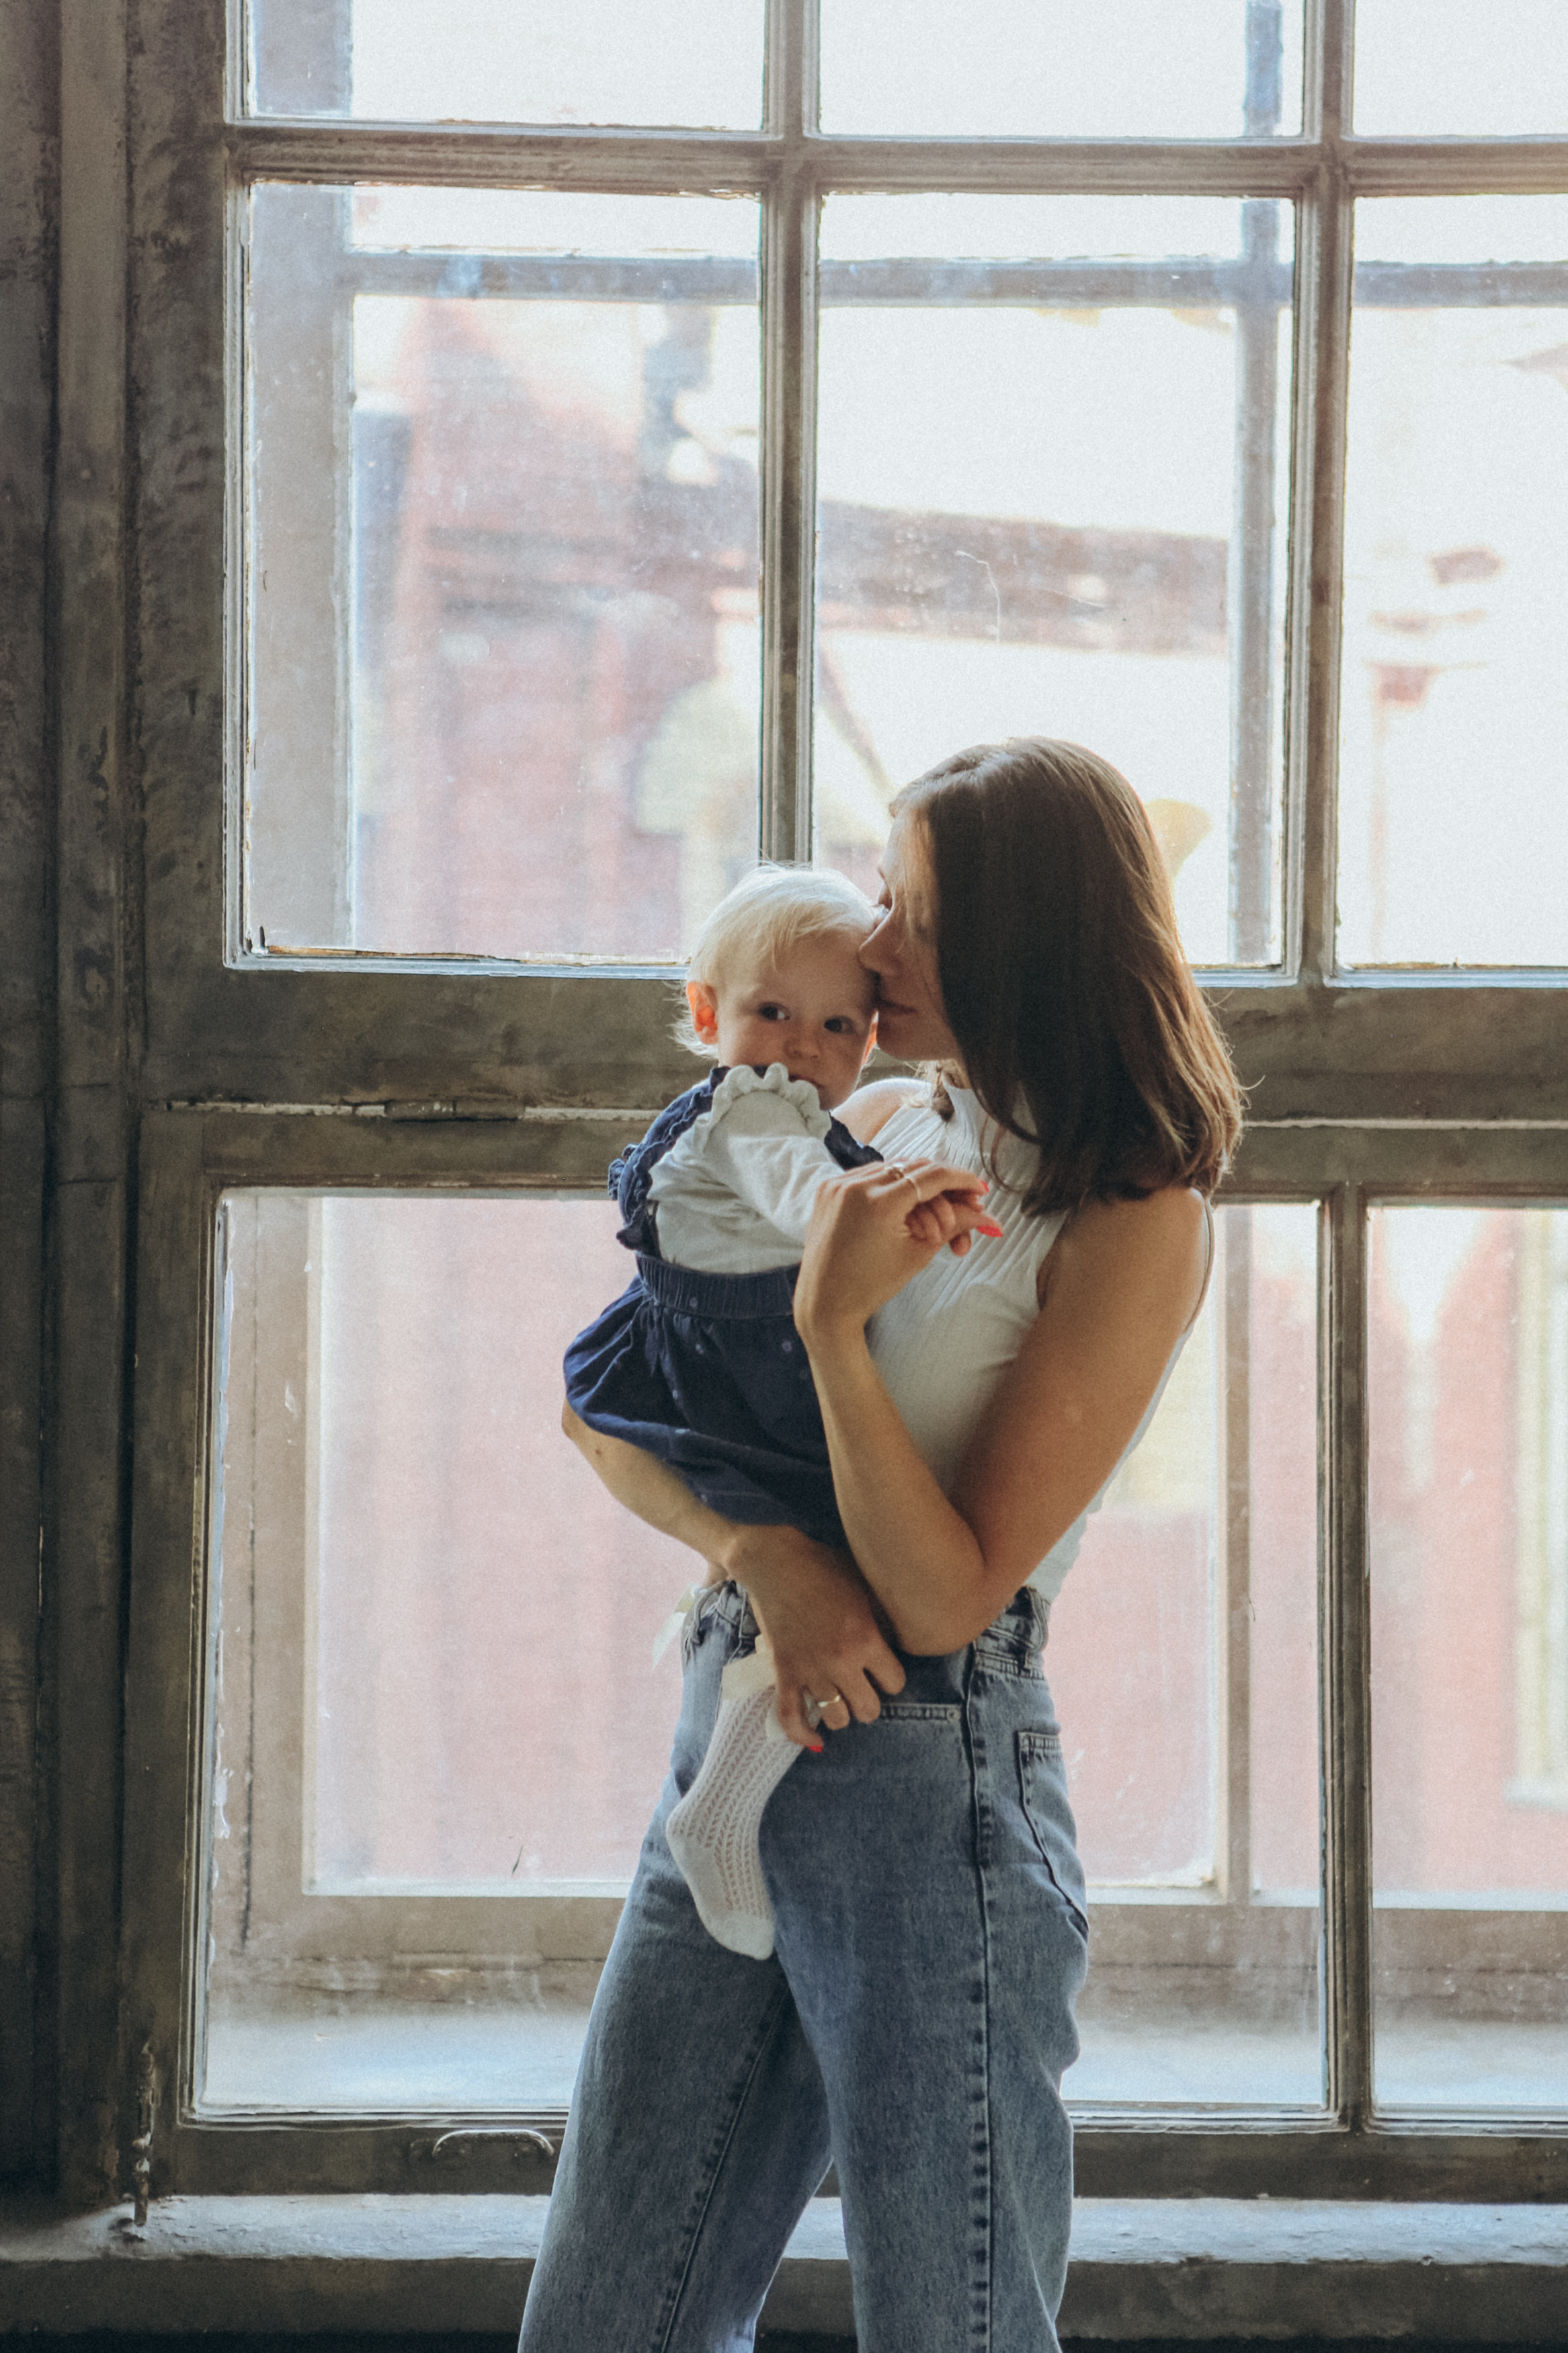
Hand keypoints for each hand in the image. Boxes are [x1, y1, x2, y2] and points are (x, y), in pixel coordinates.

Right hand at [721, 1522, 905, 1748]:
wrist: (775, 1562)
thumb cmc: (824, 1567)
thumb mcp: (864, 1588)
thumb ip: (882, 1619)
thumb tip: (897, 1641)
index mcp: (865, 1639)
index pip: (895, 1683)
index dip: (892, 1679)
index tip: (885, 1671)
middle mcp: (840, 1662)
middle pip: (868, 1710)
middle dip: (870, 1701)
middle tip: (864, 1688)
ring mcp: (810, 1670)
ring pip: (836, 1718)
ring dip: (842, 1713)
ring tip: (841, 1700)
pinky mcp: (783, 1673)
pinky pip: (791, 1717)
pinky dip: (801, 1734)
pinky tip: (814, 1739)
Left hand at [793, 1157, 1001, 1348]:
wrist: (825, 1302)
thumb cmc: (871, 1284)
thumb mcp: (919, 1253)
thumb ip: (955, 1225)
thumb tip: (989, 1217)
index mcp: (879, 1202)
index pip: (932, 1176)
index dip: (962, 1180)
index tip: (980, 1189)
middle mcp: (855, 1185)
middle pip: (916, 1169)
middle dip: (945, 1187)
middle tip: (968, 1206)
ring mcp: (838, 1184)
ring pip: (894, 1169)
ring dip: (921, 1189)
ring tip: (937, 1220)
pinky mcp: (829, 1188)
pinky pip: (871, 1176)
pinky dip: (894, 1188)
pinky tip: (909, 1211)